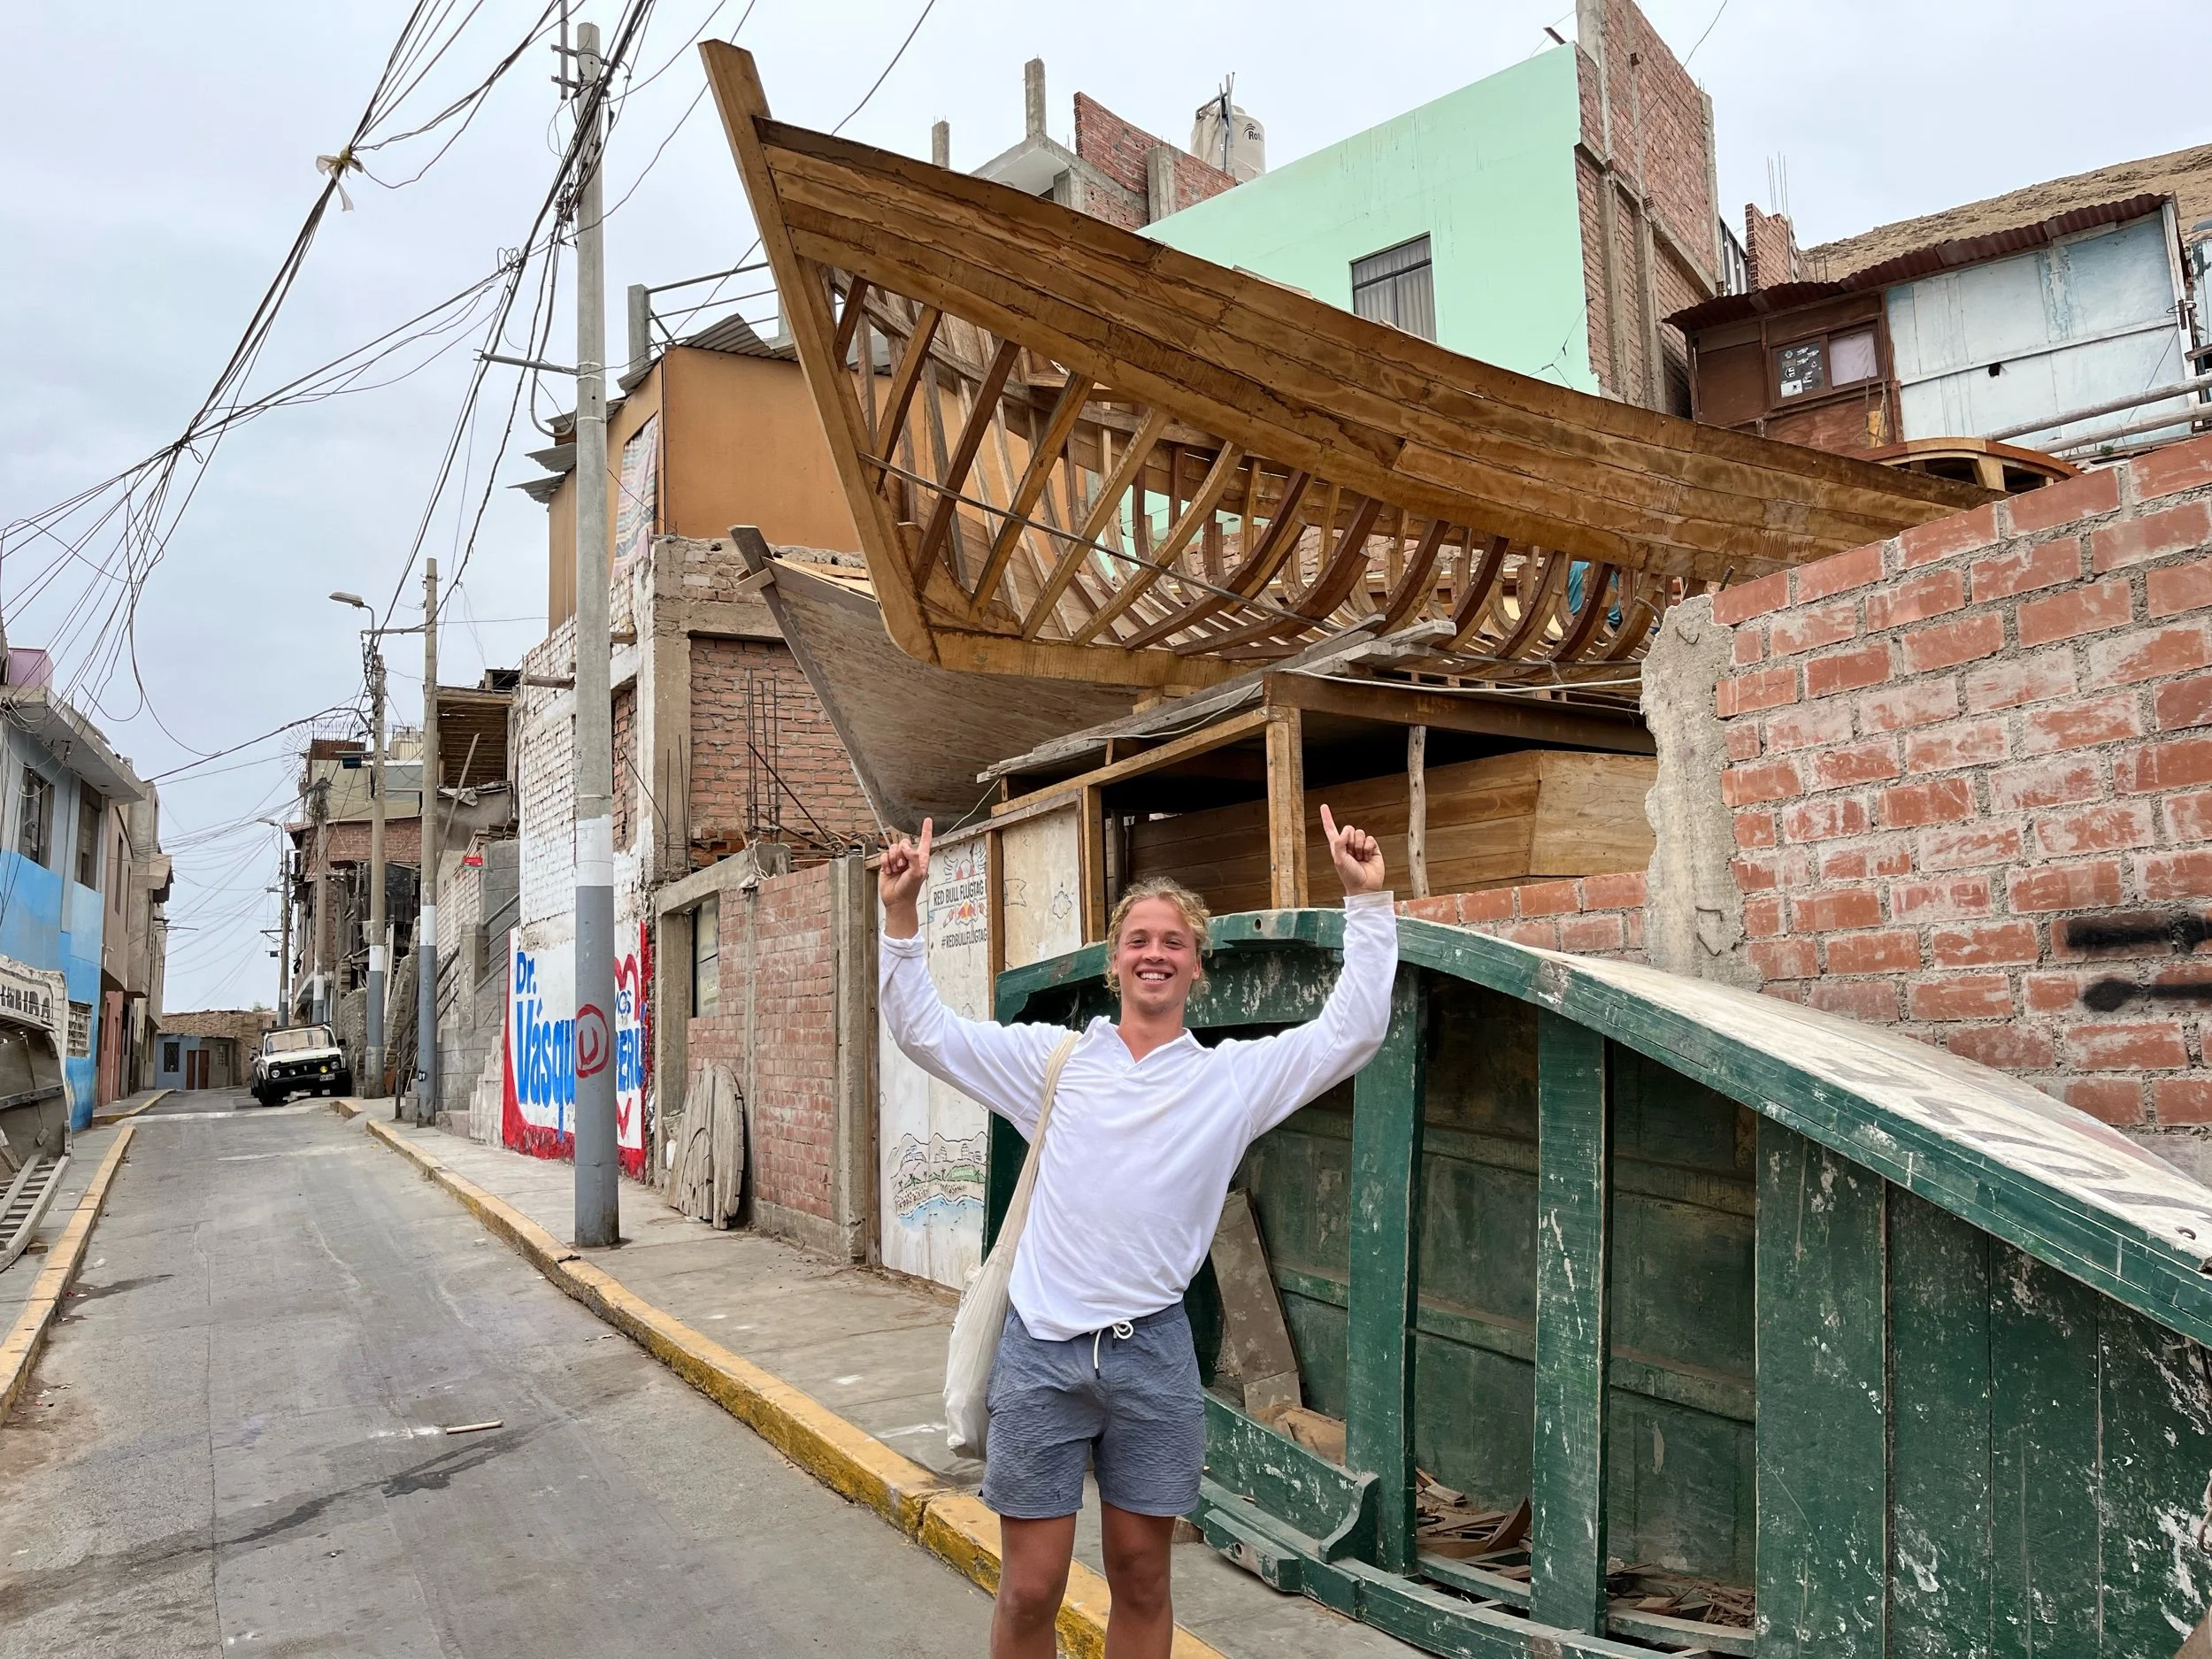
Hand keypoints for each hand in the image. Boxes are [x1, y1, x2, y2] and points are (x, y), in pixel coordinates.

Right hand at [880, 817, 932, 937]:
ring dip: (892, 859)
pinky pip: (884, 855)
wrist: (897, 901)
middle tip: (901, 866)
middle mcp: (910, 858)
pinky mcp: (888, 864)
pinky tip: (888, 871)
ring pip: (892, 848)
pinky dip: (885, 863)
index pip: (925, 841)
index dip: (926, 830)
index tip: (928, 820)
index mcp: (921, 859)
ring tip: (895, 870)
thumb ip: (914, 858)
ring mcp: (898, 861)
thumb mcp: (917, 873)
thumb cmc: (910, 890)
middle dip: (900, 853)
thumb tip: (907, 847)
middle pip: (904, 842)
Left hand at [1320, 804, 1384, 896]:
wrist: (1364, 887)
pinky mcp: (1372, 848)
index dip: (1327, 817)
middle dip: (1350, 840)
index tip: (1323, 806)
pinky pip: (1370, 839)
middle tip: (1351, 855)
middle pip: (1349, 828)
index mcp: (1337, 846)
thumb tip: (1346, 831)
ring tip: (1360, 858)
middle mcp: (1348, 844)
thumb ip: (1339, 843)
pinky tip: (1367, 858)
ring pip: (1360, 833)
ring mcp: (1361, 846)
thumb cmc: (1349, 876)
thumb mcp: (1338, 860)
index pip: (1331, 829)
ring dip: (1359, 846)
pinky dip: (1368, 848)